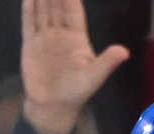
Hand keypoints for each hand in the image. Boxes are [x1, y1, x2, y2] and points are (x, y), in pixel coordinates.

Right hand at [19, 0, 129, 133]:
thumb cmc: (77, 91)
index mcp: (78, 39)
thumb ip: (107, 62)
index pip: (74, 12)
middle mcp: (61, 35)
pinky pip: (29, 23)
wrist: (54, 105)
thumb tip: (124, 51)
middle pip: (57, 8)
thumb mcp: (94, 76)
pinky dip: (29, 11)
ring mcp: (45, 38)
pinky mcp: (30, 44)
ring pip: (43, 12)